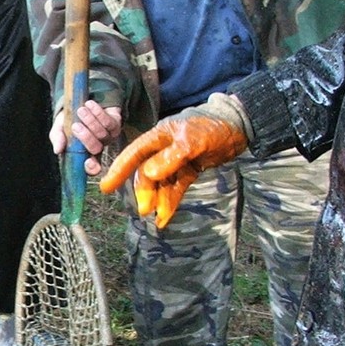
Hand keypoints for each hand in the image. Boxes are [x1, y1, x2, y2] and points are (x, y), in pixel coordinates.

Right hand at [49, 99, 121, 175]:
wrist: (81, 101)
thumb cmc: (70, 119)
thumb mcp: (60, 127)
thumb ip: (57, 138)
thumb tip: (57, 150)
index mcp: (85, 153)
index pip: (92, 168)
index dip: (91, 168)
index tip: (87, 162)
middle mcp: (99, 146)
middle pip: (96, 148)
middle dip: (86, 137)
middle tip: (75, 126)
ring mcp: (109, 135)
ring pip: (102, 133)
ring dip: (90, 120)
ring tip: (81, 110)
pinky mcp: (116, 123)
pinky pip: (108, 121)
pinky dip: (97, 112)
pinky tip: (89, 104)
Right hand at [98, 94, 249, 227]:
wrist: (239, 128)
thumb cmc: (212, 128)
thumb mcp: (193, 141)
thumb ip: (171, 157)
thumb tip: (149, 174)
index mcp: (159, 137)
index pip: (134, 154)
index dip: (119, 170)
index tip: (106, 187)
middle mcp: (163, 149)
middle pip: (147, 173)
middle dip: (145, 191)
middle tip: (144, 210)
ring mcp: (175, 161)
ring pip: (161, 184)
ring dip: (159, 200)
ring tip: (159, 218)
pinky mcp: (187, 170)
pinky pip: (175, 188)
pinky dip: (171, 202)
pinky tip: (166, 217)